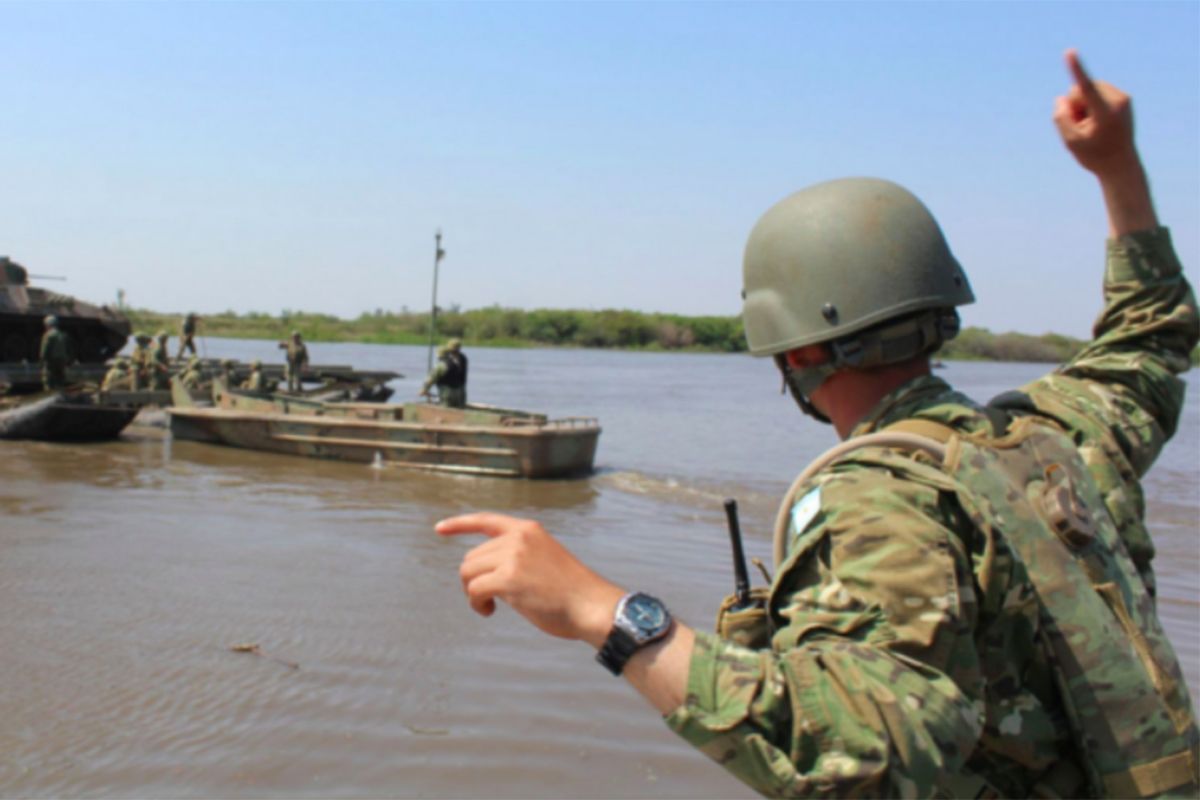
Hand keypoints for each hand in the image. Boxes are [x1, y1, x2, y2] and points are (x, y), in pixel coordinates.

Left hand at [436, 513, 624, 643]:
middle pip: (472, 557)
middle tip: (490, 599)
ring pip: (468, 573)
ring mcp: (513, 556)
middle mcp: (519, 538)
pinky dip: (477, 604)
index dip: (460, 524)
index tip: (439, 529)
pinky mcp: (508, 579)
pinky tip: (490, 612)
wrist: (592, 605)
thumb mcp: (546, 559)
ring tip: (492, 606)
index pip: (486, 520)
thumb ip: (519, 557)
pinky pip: (474, 590)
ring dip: (474, 593)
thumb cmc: (571, 592)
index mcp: (528, 530)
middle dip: (475, 580)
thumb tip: (485, 574)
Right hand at [1053, 49, 1136, 175]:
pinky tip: (1098, 122)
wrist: (1121, 165)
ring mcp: (1123, 98)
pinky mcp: (1123, 98)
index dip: (1076, 69)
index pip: (1086, 88)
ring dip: (1082, 105)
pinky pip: (1097, 93)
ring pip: (1088, 90)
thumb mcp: (1071, 142)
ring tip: (1091, 126)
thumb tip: (1062, 98)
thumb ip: (1061, 118)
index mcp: (1106, 113)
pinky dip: (1092, 104)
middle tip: (1081, 127)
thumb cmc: (1094, 156)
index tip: (1070, 52)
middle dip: (1075, 104)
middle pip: (1081, 89)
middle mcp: (1118, 101)